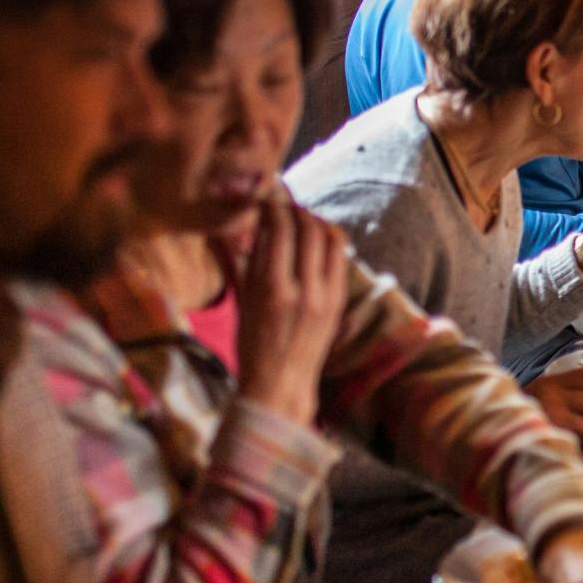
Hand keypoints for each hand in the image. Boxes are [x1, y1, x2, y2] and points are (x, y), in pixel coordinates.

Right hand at [229, 195, 348, 427]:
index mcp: (273, 290)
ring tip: (302, 219)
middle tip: (284, 205)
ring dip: (317, 221)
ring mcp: (327, 296)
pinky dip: (329, 241)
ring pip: (332, 239)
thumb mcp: (242, 301)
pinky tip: (316, 240)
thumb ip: (247, 262)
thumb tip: (250, 225)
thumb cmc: (252, 344)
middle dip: (296, 209)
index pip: (280, 230)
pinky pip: (340, 258)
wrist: (281, 382)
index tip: (266, 200)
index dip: (274, 207)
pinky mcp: (339, 301)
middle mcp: (305, 290)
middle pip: (309, 229)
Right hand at [527, 367, 582, 435]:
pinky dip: (580, 433)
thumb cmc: (527, 418)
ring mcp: (553, 406)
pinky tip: (565, 434)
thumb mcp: (543, 396)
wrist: (502, 431)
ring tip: (573, 427)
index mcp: (550, 381)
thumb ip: (568, 392)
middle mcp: (552, 390)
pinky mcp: (555, 423)